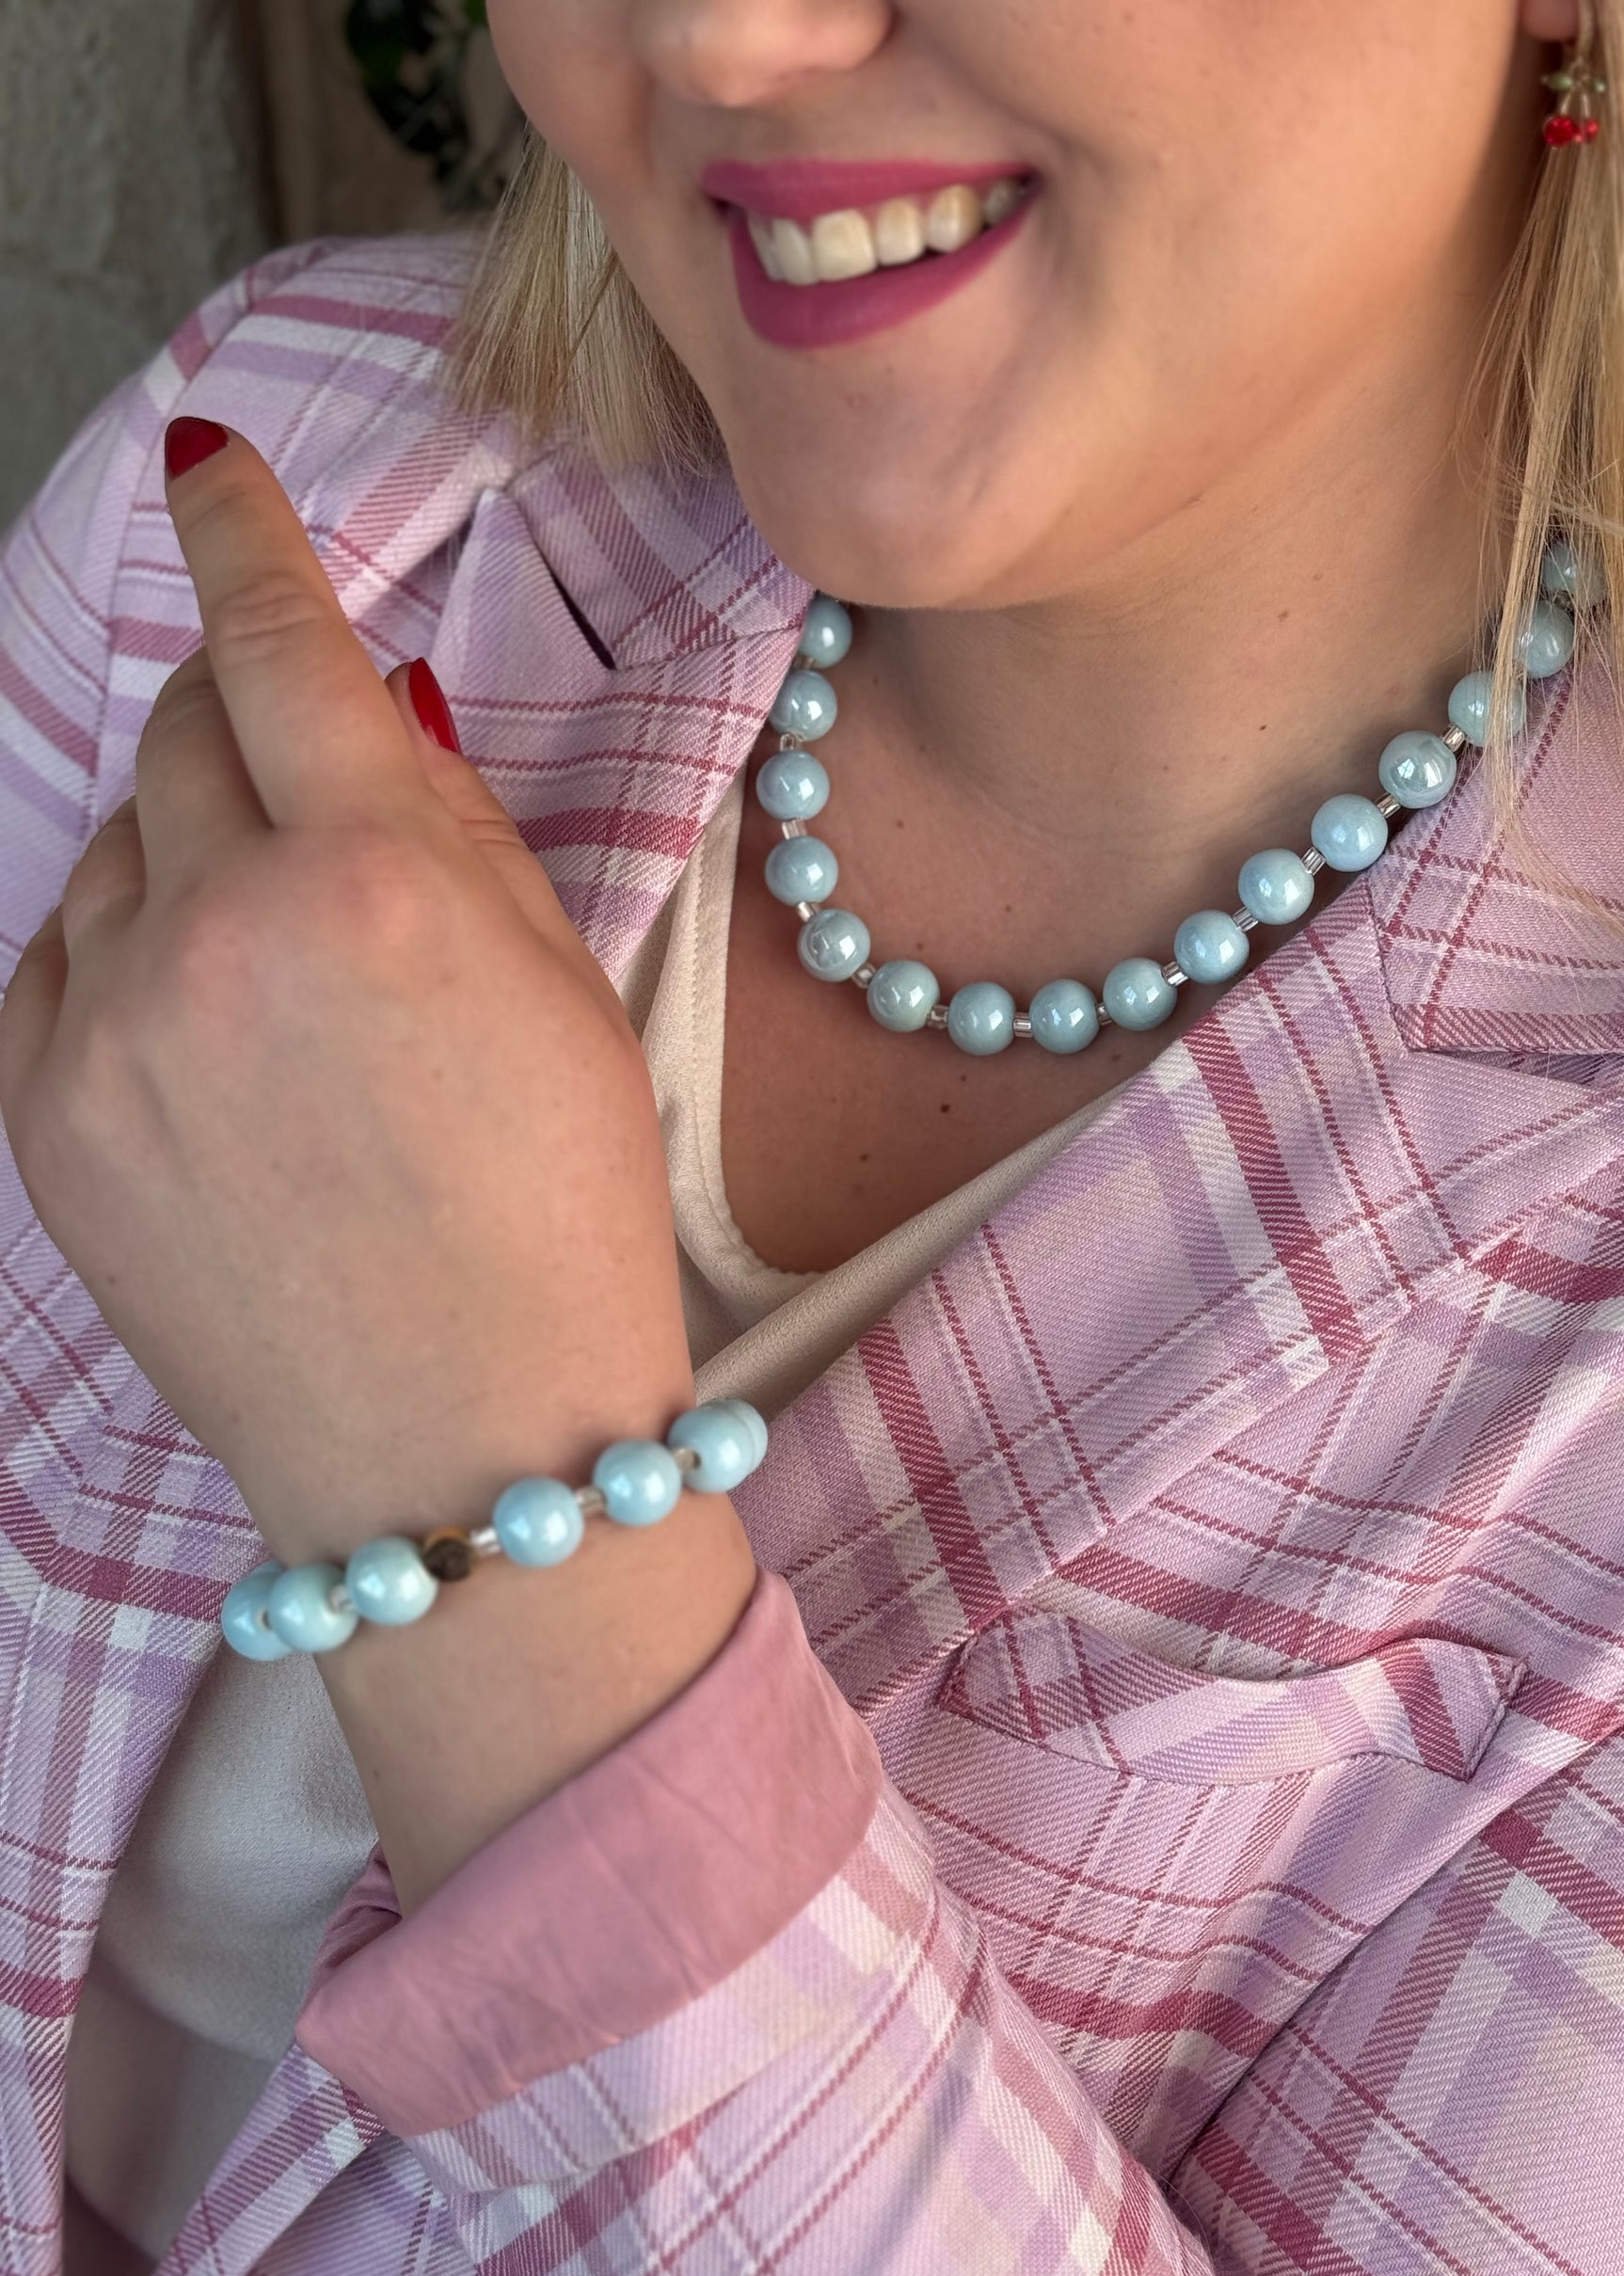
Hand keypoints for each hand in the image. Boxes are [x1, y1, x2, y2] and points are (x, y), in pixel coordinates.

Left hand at [0, 422, 695, 1568]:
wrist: (468, 1456)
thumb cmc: (558, 1228)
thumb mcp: (567, 997)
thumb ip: (456, 828)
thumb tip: (372, 706)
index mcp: (378, 883)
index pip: (277, 643)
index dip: (246, 533)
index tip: (211, 467)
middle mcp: (220, 930)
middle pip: (181, 731)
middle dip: (244, 736)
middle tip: (318, 823)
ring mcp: (110, 1030)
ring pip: (116, 849)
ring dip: (191, 865)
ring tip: (291, 1004)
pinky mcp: (41, 1120)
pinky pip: (59, 963)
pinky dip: (128, 964)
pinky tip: (217, 1058)